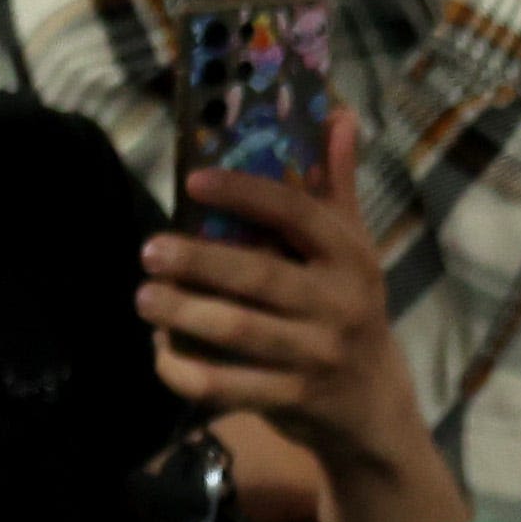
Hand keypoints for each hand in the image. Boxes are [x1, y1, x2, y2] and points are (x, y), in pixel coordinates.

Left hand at [149, 111, 436, 481]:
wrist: (376, 407)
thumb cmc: (349, 311)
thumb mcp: (353, 249)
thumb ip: (337, 186)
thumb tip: (340, 114)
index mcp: (351, 259)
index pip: (300, 215)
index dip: (246, 194)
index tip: (195, 180)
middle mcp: (341, 305)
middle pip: (262, 277)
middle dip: (200, 263)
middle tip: (149, 250)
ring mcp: (320, 355)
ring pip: (243, 332)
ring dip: (186, 314)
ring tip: (145, 298)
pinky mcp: (298, 398)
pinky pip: (235, 387)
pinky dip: (190, 374)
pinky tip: (161, 355)